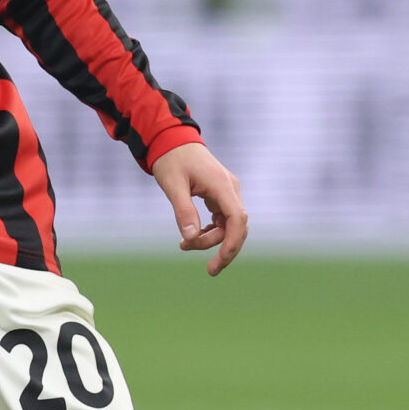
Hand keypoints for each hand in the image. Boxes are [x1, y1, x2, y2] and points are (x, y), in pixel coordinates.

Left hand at [153, 142, 247, 275]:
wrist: (172, 140)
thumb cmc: (171, 160)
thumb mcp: (172, 185)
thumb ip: (183, 211)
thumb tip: (190, 239)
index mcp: (222, 185)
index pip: (237, 219)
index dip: (232, 243)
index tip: (219, 262)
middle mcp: (230, 189)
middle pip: (237, 227)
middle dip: (225, 249)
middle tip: (209, 270)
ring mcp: (228, 192)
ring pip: (230, 226)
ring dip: (213, 241)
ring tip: (185, 246)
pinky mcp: (221, 195)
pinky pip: (223, 220)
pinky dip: (212, 232)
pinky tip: (194, 237)